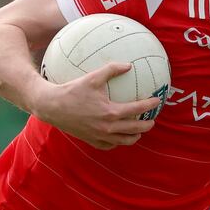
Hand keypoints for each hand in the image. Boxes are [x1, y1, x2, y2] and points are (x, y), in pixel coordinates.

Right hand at [33, 62, 161, 149]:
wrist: (51, 106)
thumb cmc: (72, 90)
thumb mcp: (92, 77)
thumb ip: (112, 69)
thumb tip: (129, 65)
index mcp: (111, 112)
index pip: (137, 109)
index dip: (150, 105)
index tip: (157, 100)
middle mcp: (108, 127)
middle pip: (135, 129)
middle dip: (147, 124)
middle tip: (152, 119)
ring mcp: (100, 136)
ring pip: (125, 141)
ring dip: (135, 136)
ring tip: (139, 130)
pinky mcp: (91, 140)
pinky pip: (110, 145)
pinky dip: (118, 142)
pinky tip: (120, 136)